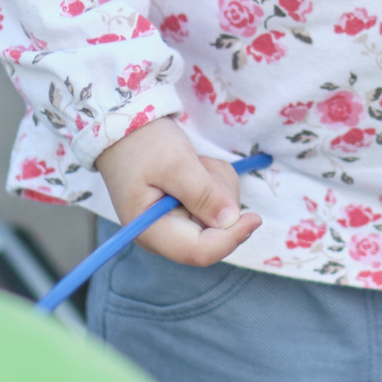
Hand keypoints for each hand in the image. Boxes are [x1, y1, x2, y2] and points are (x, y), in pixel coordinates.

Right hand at [93, 116, 261, 265]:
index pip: (199, 252)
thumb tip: (231, 221)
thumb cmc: (143, 145)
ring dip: (218, 185)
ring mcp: (178, 225)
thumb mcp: (174, 163)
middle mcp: (165, 236)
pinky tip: (196, 166)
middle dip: (220, 199)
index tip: (255, 218)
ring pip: (221, 216)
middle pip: (214, 234)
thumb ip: (202, 193)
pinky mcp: (189, 213)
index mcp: (152, 232)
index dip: (230, 238)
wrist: (127, 130)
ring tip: (194, 163)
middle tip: (203, 167)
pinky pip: (219, 203)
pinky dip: (215, 182)